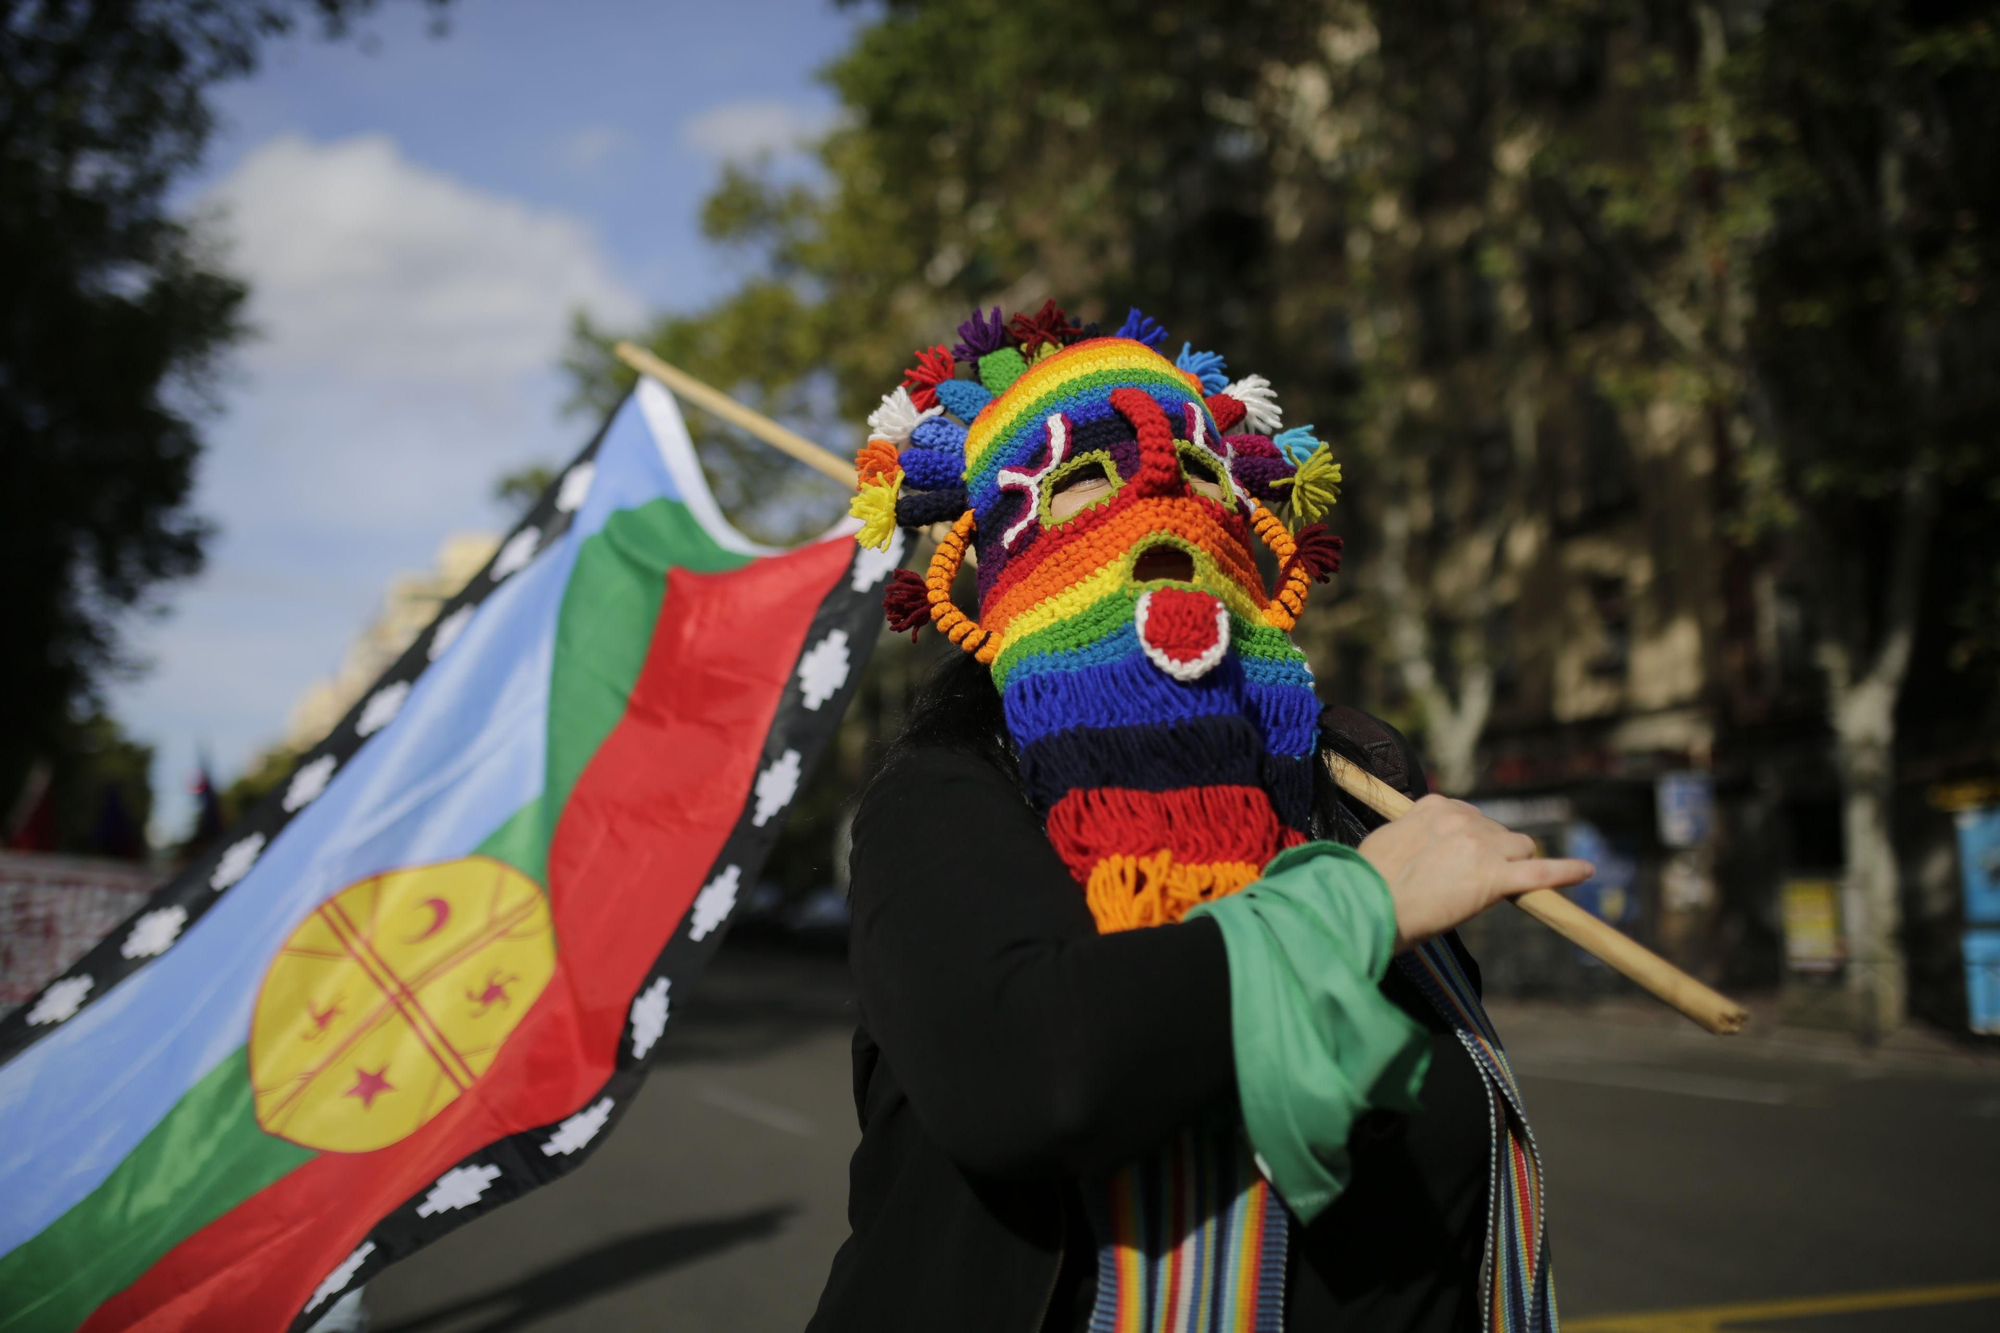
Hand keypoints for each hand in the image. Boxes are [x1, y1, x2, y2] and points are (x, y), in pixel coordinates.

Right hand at [1355, 795, 1595, 951]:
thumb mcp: (1386, 843)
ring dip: (1516, 864)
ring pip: (1521, 848)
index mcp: (1434, 807)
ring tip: (1501, 886)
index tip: (1465, 856)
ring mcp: (1481, 846)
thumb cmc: (1367, 883)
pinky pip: (1543, 871)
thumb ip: (1411, 836)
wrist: (1366, 906)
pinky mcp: (1496, 877)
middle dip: (1494, 853)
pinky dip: (1566, 871)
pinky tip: (1586, 871)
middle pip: (1498, 831)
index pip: (1468, 816)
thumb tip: (1416, 849)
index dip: (1470, 840)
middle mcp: (1461, 819)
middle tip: (1472, 880)